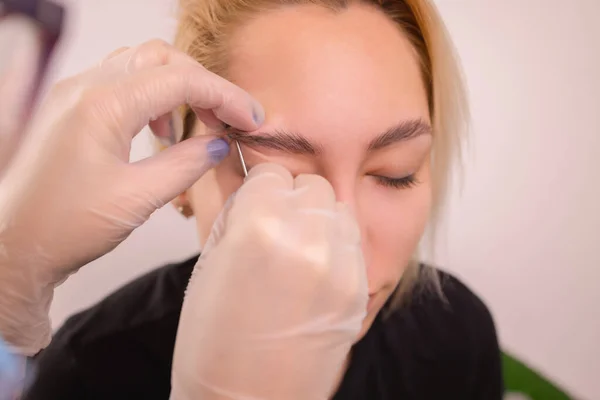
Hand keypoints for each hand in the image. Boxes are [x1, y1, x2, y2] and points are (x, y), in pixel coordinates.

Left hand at [0, 39, 263, 355]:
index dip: (225, 96)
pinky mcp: (70, 109)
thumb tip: (218, 143)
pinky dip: (151, 97)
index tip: (251, 119)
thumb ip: (185, 164)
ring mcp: (73, 95)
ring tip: (194, 126)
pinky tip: (158, 131)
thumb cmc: (65, 227)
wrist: (11, 246)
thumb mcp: (137, 199)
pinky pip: (120, 83)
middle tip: (228, 120)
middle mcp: (85, 88)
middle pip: (162, 58)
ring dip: (177, 88)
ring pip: (140, 65)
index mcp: (102, 106)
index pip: (181, 80)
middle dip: (203, 84)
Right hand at [171, 163, 368, 399]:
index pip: (270, 173)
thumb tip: (253, 184)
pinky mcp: (359, 289)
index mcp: (258, 228)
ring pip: (337, 208)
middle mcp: (306, 239)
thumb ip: (236, 213)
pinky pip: (352, 242)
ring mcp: (340, 265)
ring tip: (296, 250)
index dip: (258, 189)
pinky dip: (334, 246)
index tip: (253, 205)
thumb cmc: (213, 343)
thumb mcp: (209, 265)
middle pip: (310, 185)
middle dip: (290, 199)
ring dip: (317, 219)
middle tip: (274, 228)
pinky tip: (313, 272)